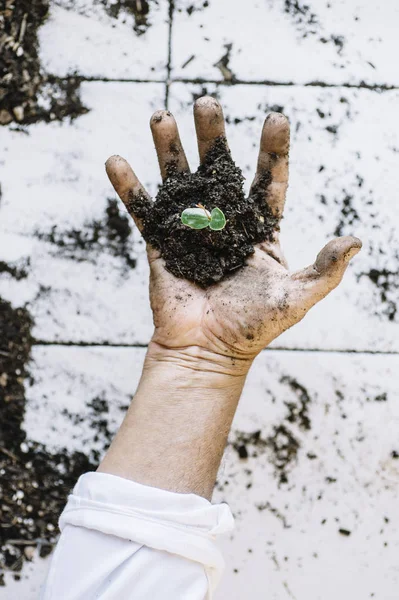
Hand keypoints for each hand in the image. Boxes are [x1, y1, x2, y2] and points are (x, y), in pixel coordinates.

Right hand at [105, 97, 360, 370]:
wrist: (207, 352)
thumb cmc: (252, 328)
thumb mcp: (296, 298)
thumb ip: (325, 270)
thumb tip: (356, 241)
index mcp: (258, 231)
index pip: (268, 182)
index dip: (272, 151)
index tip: (275, 118)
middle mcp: (224, 224)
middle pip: (218, 170)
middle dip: (213, 138)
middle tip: (207, 104)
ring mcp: (189, 231)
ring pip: (178, 182)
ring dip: (168, 150)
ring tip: (160, 116)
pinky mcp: (160, 245)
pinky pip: (143, 211)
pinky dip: (129, 188)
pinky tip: (116, 161)